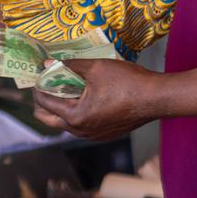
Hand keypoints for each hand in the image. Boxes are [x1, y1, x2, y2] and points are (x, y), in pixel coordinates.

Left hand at [32, 59, 159, 140]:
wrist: (158, 98)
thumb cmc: (128, 81)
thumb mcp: (96, 67)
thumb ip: (69, 65)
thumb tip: (47, 62)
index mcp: (75, 116)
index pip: (44, 103)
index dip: (39, 87)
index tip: (39, 75)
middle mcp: (80, 131)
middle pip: (48, 119)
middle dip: (42, 102)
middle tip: (45, 85)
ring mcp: (91, 135)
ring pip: (64, 124)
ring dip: (59, 108)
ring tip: (63, 89)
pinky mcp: (103, 135)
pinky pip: (80, 126)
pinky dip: (75, 113)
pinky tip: (81, 98)